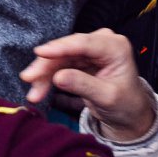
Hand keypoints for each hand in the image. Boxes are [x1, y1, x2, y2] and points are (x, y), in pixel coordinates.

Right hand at [20, 30, 157, 139]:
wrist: (128, 113)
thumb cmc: (125, 104)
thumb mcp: (106, 97)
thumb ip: (83, 85)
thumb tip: (59, 77)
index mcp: (115, 47)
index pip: (84, 43)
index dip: (59, 47)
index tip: (40, 53)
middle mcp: (101, 43)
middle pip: (66, 49)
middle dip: (46, 65)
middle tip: (29, 78)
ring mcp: (89, 50)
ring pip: (58, 57)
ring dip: (43, 74)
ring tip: (33, 93)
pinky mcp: (79, 58)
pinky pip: (57, 65)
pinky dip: (47, 78)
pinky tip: (38, 89)